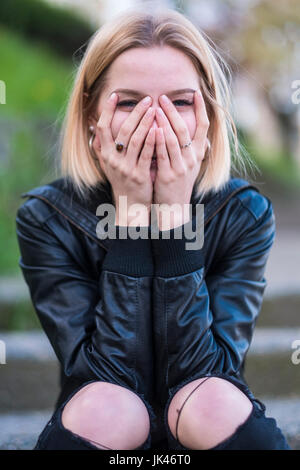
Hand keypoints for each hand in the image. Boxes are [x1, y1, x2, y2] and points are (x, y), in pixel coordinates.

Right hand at [92, 93, 155, 225]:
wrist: (130, 204)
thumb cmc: (121, 180)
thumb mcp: (108, 163)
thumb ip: (102, 145)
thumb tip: (94, 124)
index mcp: (105, 154)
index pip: (103, 127)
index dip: (108, 111)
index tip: (115, 95)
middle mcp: (112, 160)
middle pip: (122, 130)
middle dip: (134, 113)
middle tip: (146, 99)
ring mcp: (125, 168)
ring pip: (134, 140)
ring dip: (144, 123)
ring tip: (154, 109)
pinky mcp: (138, 175)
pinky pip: (145, 155)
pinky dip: (152, 141)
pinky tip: (158, 129)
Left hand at [153, 89, 209, 229]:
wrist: (174, 207)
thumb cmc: (180, 183)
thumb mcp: (191, 166)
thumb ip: (196, 151)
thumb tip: (203, 136)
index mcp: (198, 154)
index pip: (204, 126)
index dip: (201, 109)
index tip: (195, 93)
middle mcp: (192, 159)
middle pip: (185, 129)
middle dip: (174, 111)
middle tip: (163, 97)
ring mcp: (181, 167)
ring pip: (173, 140)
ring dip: (164, 122)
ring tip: (156, 107)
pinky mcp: (168, 175)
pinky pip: (162, 154)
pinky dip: (158, 141)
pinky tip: (153, 129)